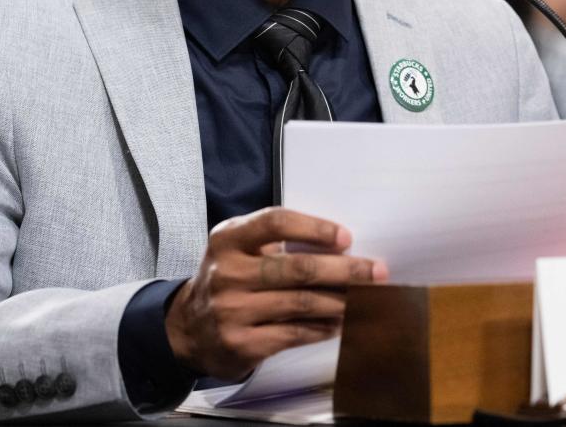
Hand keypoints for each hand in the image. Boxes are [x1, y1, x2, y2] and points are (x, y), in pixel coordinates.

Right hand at [164, 206, 386, 379]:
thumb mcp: (238, 249)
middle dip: (346, 271)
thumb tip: (340, 248)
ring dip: (342, 302)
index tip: (346, 238)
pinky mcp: (241, 343)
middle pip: (298, 268)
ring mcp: (232, 311)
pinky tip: (339, 322)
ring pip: (302, 304)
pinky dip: (323, 328)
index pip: (275, 222)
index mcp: (228, 239)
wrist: (188, 328)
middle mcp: (227, 273)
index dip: (314, 229)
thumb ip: (276, 242)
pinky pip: (294, 333)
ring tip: (366, 299)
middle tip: (377, 273)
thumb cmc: (228, 279)